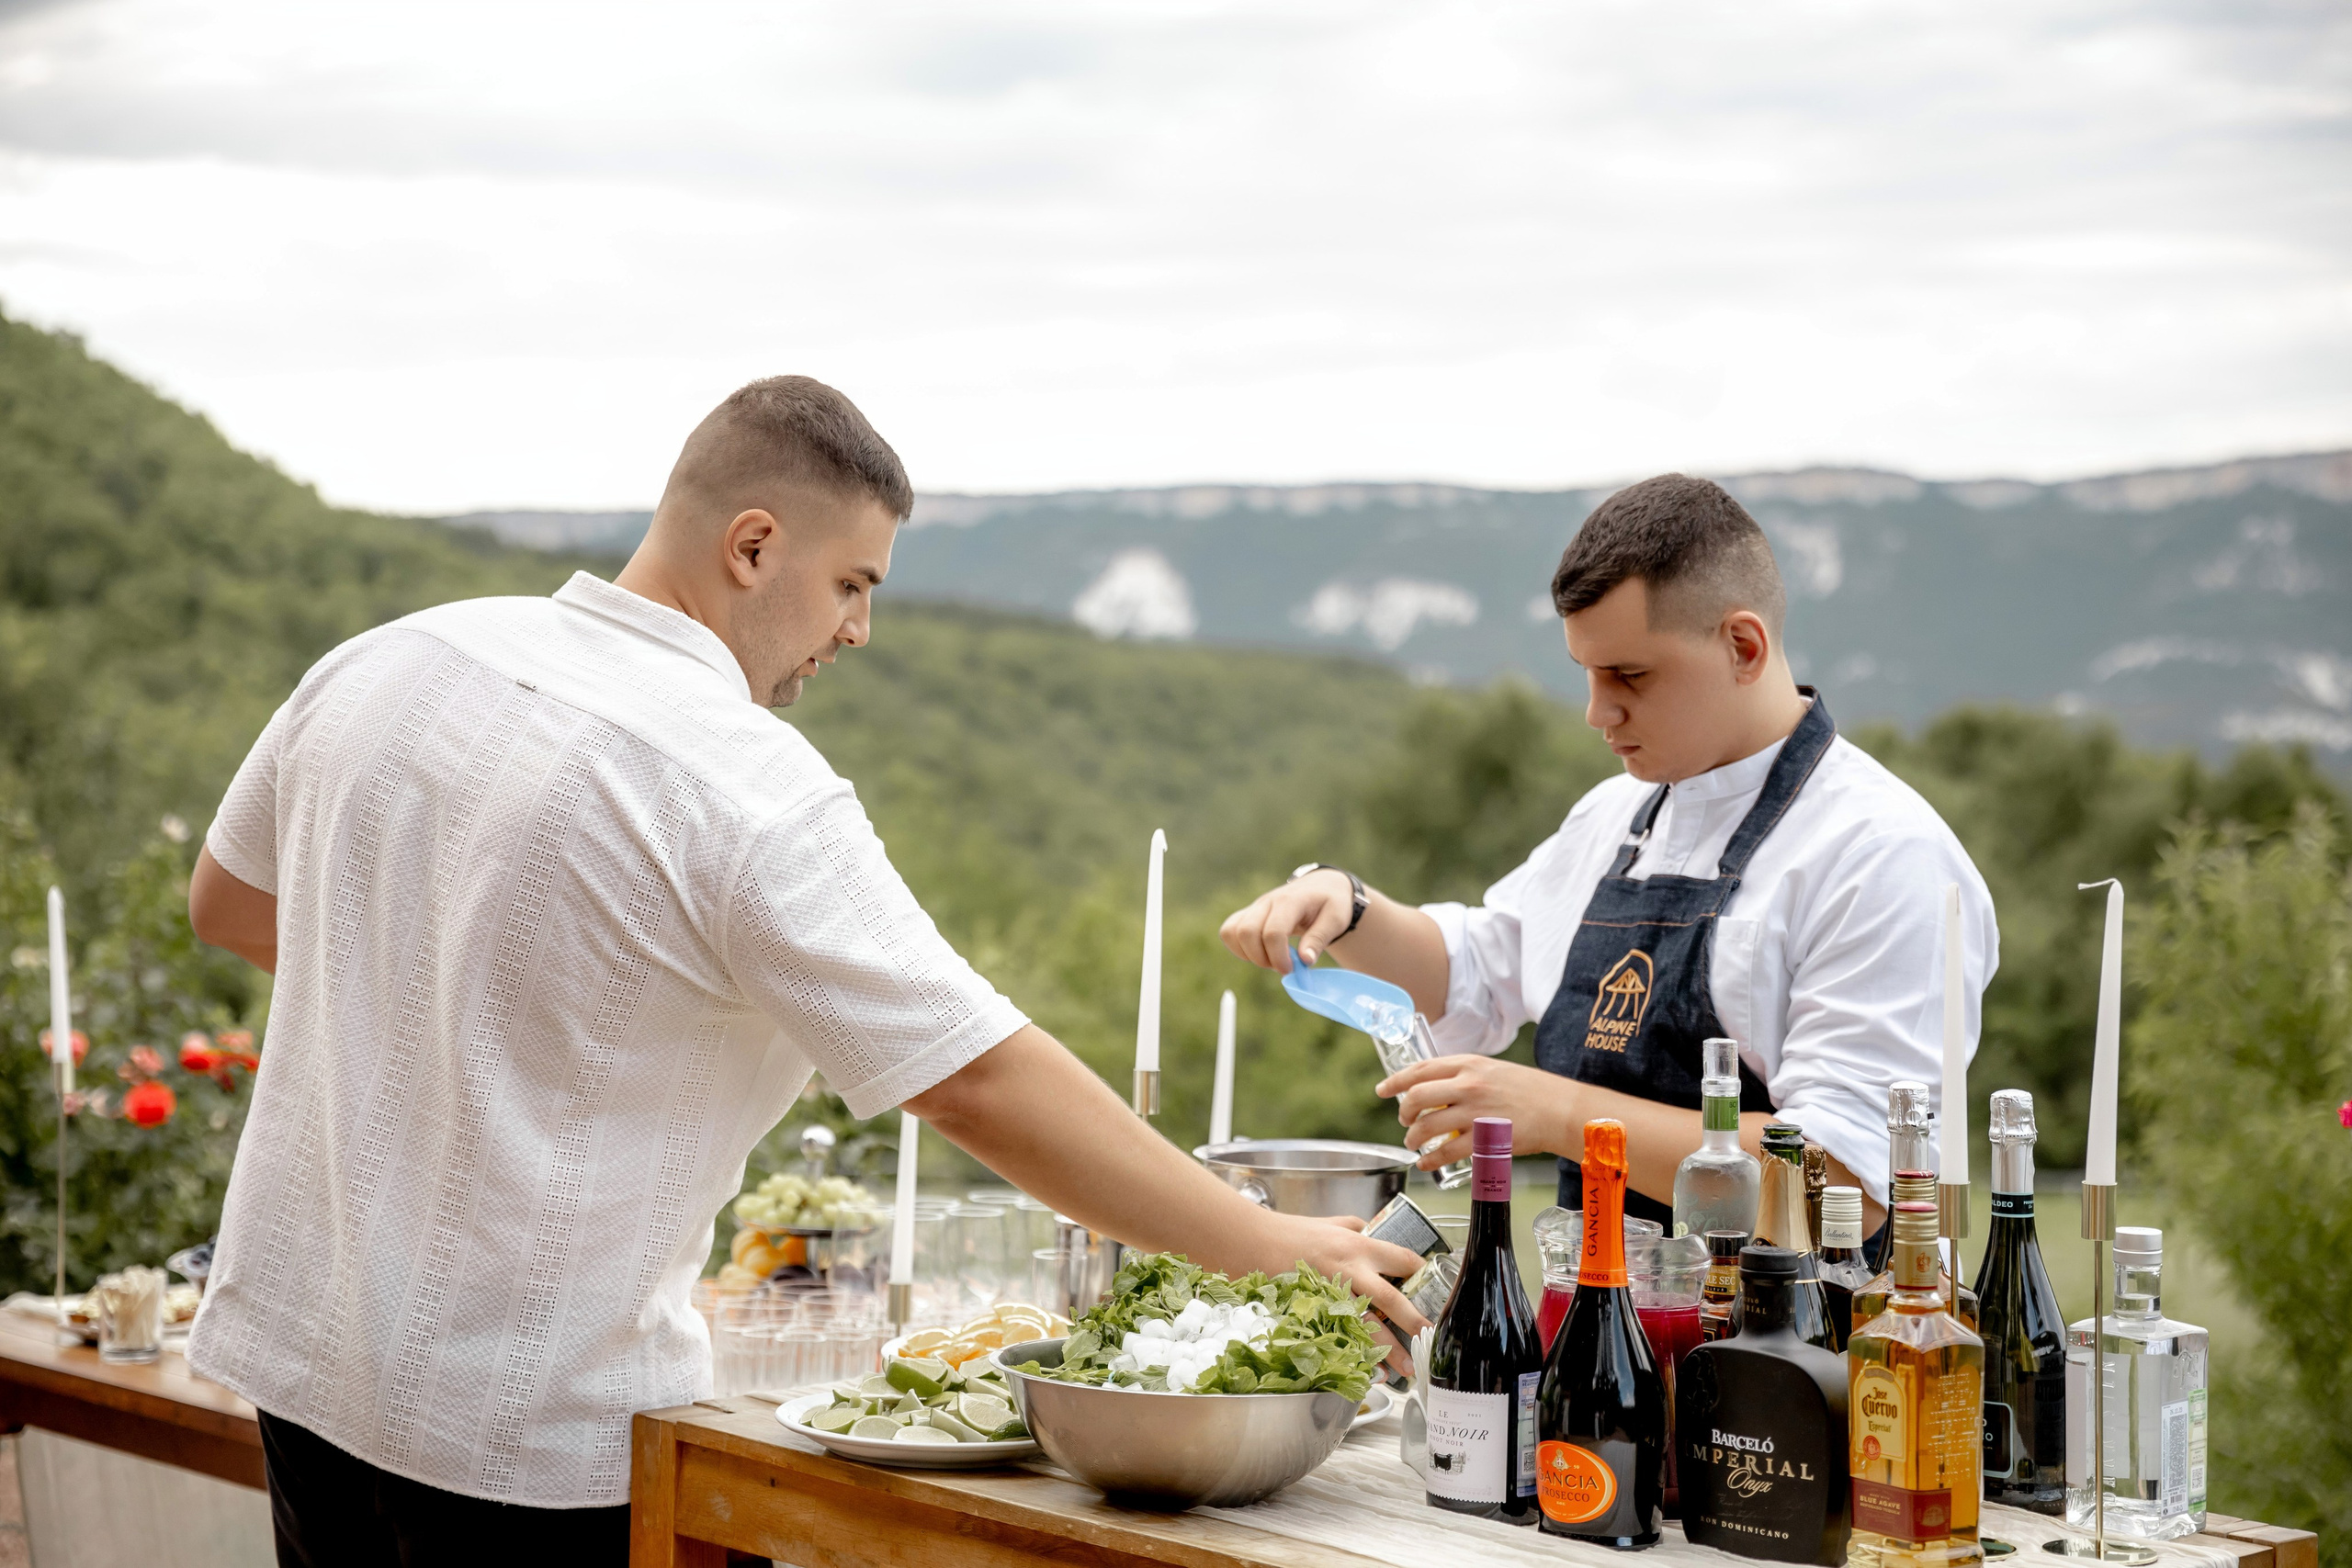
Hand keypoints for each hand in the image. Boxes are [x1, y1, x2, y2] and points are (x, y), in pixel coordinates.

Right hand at [1219, 870, 1353, 970]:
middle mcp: (1268, 901)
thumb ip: (1319, 939)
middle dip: (1261, 958)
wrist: (1321, 887)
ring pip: (1232, 931)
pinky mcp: (1248, 913)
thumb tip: (1305, 961)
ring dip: (1248, 954)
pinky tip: (1259, 953)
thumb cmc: (1331, 904)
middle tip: (1282, 967)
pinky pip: (1229, 931)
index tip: (1291, 970)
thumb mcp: (1335, 920)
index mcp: (1290, 901)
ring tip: (1270, 960)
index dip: (1278, 957)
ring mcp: (1255, 907)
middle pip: (1247, 932)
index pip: (1273, 931)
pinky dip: (1238, 948)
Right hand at [1252, 1212, 1428, 1374]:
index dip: (1421, 1274)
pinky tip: (1368, 1371)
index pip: (1402, 1259)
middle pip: (1391, 1299)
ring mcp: (1331, 1294)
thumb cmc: (1291, 1232)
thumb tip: (1377, 1232)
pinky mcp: (1314, 1312)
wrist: (1252, 1243)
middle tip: (1429, 1338)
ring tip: (1405, 1368)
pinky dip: (1355, 1356)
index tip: (1434, 1288)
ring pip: (1367, 1326)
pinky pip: (1340, 1339)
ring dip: (1388, 1350)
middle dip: (1413, 1322)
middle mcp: (1349, 1270)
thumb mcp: (1332, 1222)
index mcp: (1358, 1245)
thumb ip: (1357, 1227)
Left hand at [1376, 1054, 1574, 1170]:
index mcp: (1469, 1064)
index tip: (1383, 1090)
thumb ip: (1464, 1075)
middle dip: (1403, 1113)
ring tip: (1413, 1143)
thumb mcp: (1493, 1069)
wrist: (1560, 1109)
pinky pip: (1446, 1152)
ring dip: (1413, 1138)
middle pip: (1417, 1098)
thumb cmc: (1530, 1089)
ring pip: (1427, 1126)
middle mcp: (1468, 1085)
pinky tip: (1425, 1163)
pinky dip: (1429, 1159)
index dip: (1395, 1081)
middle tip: (1404, 1121)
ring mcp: (1475, 1113)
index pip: (1420, 1069)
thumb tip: (1435, 1088)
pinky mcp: (1484, 1140)